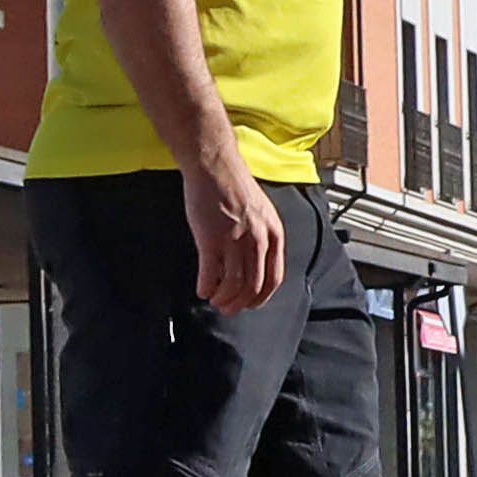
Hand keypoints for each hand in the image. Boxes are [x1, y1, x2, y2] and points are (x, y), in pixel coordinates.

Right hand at [181, 154, 286, 313]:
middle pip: (253, 286)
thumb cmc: (234, 188)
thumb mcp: (261, 214)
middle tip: (227, 309)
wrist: (215, 166)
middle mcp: (258, 240)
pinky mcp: (211, 239)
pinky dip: (206, 287)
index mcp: (274, 234)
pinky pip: (210, 274)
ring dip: (222, 298)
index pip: (274, 278)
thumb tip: (254, 265)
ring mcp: (235, 240)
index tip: (250, 304)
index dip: (261, 297)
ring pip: (233, 285)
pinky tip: (201, 289)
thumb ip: (262, 238)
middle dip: (239, 303)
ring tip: (213, 299)